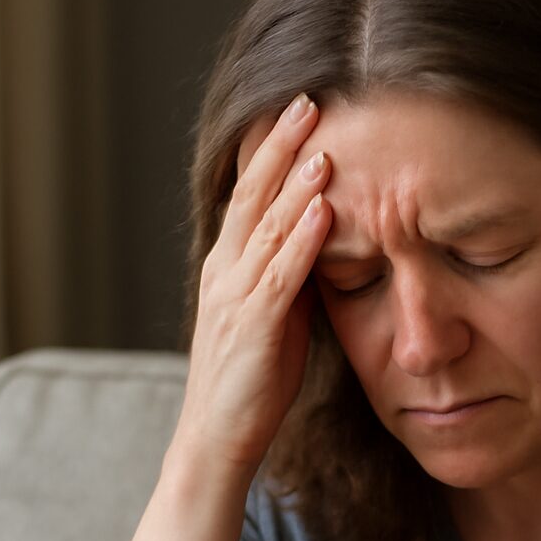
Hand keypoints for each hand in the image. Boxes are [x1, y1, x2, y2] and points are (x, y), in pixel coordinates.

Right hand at [171, 92, 333, 472]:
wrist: (217, 440)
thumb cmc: (251, 382)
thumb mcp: (275, 318)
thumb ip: (290, 277)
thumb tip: (323, 242)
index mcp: (228, 266)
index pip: (249, 195)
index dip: (271, 151)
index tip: (298, 112)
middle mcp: (224, 271)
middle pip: (253, 195)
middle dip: (281, 146)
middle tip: (309, 100)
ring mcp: (234, 296)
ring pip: (267, 226)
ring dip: (297, 182)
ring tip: (324, 142)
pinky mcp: (252, 326)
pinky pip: (280, 273)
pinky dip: (303, 238)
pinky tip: (323, 208)